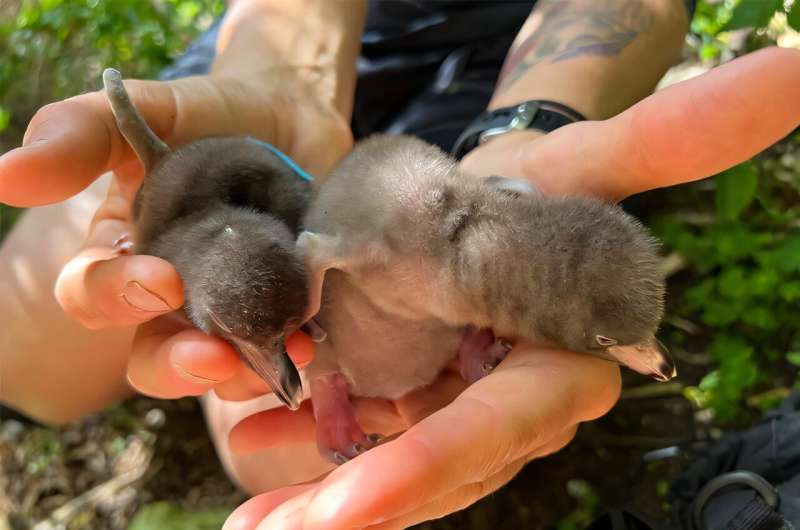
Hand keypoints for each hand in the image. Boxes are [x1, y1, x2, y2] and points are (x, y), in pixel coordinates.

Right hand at [0, 67, 351, 400]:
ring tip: (284, 351)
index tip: (161, 280)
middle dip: (177, 365)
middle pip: (153, 357)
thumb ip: (83, 135)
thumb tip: (3, 175)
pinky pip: (281, 354)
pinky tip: (312, 341)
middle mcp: (173, 296)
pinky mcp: (286, 313)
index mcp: (124, 253)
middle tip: (213, 356)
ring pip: (220, 370)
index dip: (115, 297)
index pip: (93, 293)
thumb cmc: (209, 115)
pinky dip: (292, 357)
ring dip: (244, 374)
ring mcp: (231, 310)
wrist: (292, 115)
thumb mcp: (149, 111)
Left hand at [220, 47, 799, 528]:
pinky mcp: (412, 407)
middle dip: (359, 505)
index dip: (427, 466)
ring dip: (317, 501)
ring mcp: (458, 415)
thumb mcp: (585, 163)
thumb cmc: (540, 183)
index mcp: (560, 366)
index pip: (494, 428)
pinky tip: (255, 464)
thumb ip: (676, 137)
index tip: (347, 505)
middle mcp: (511, 407)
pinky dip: (306, 456)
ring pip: (392, 472)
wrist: (495, 195)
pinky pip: (359, 445)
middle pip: (435, 472)